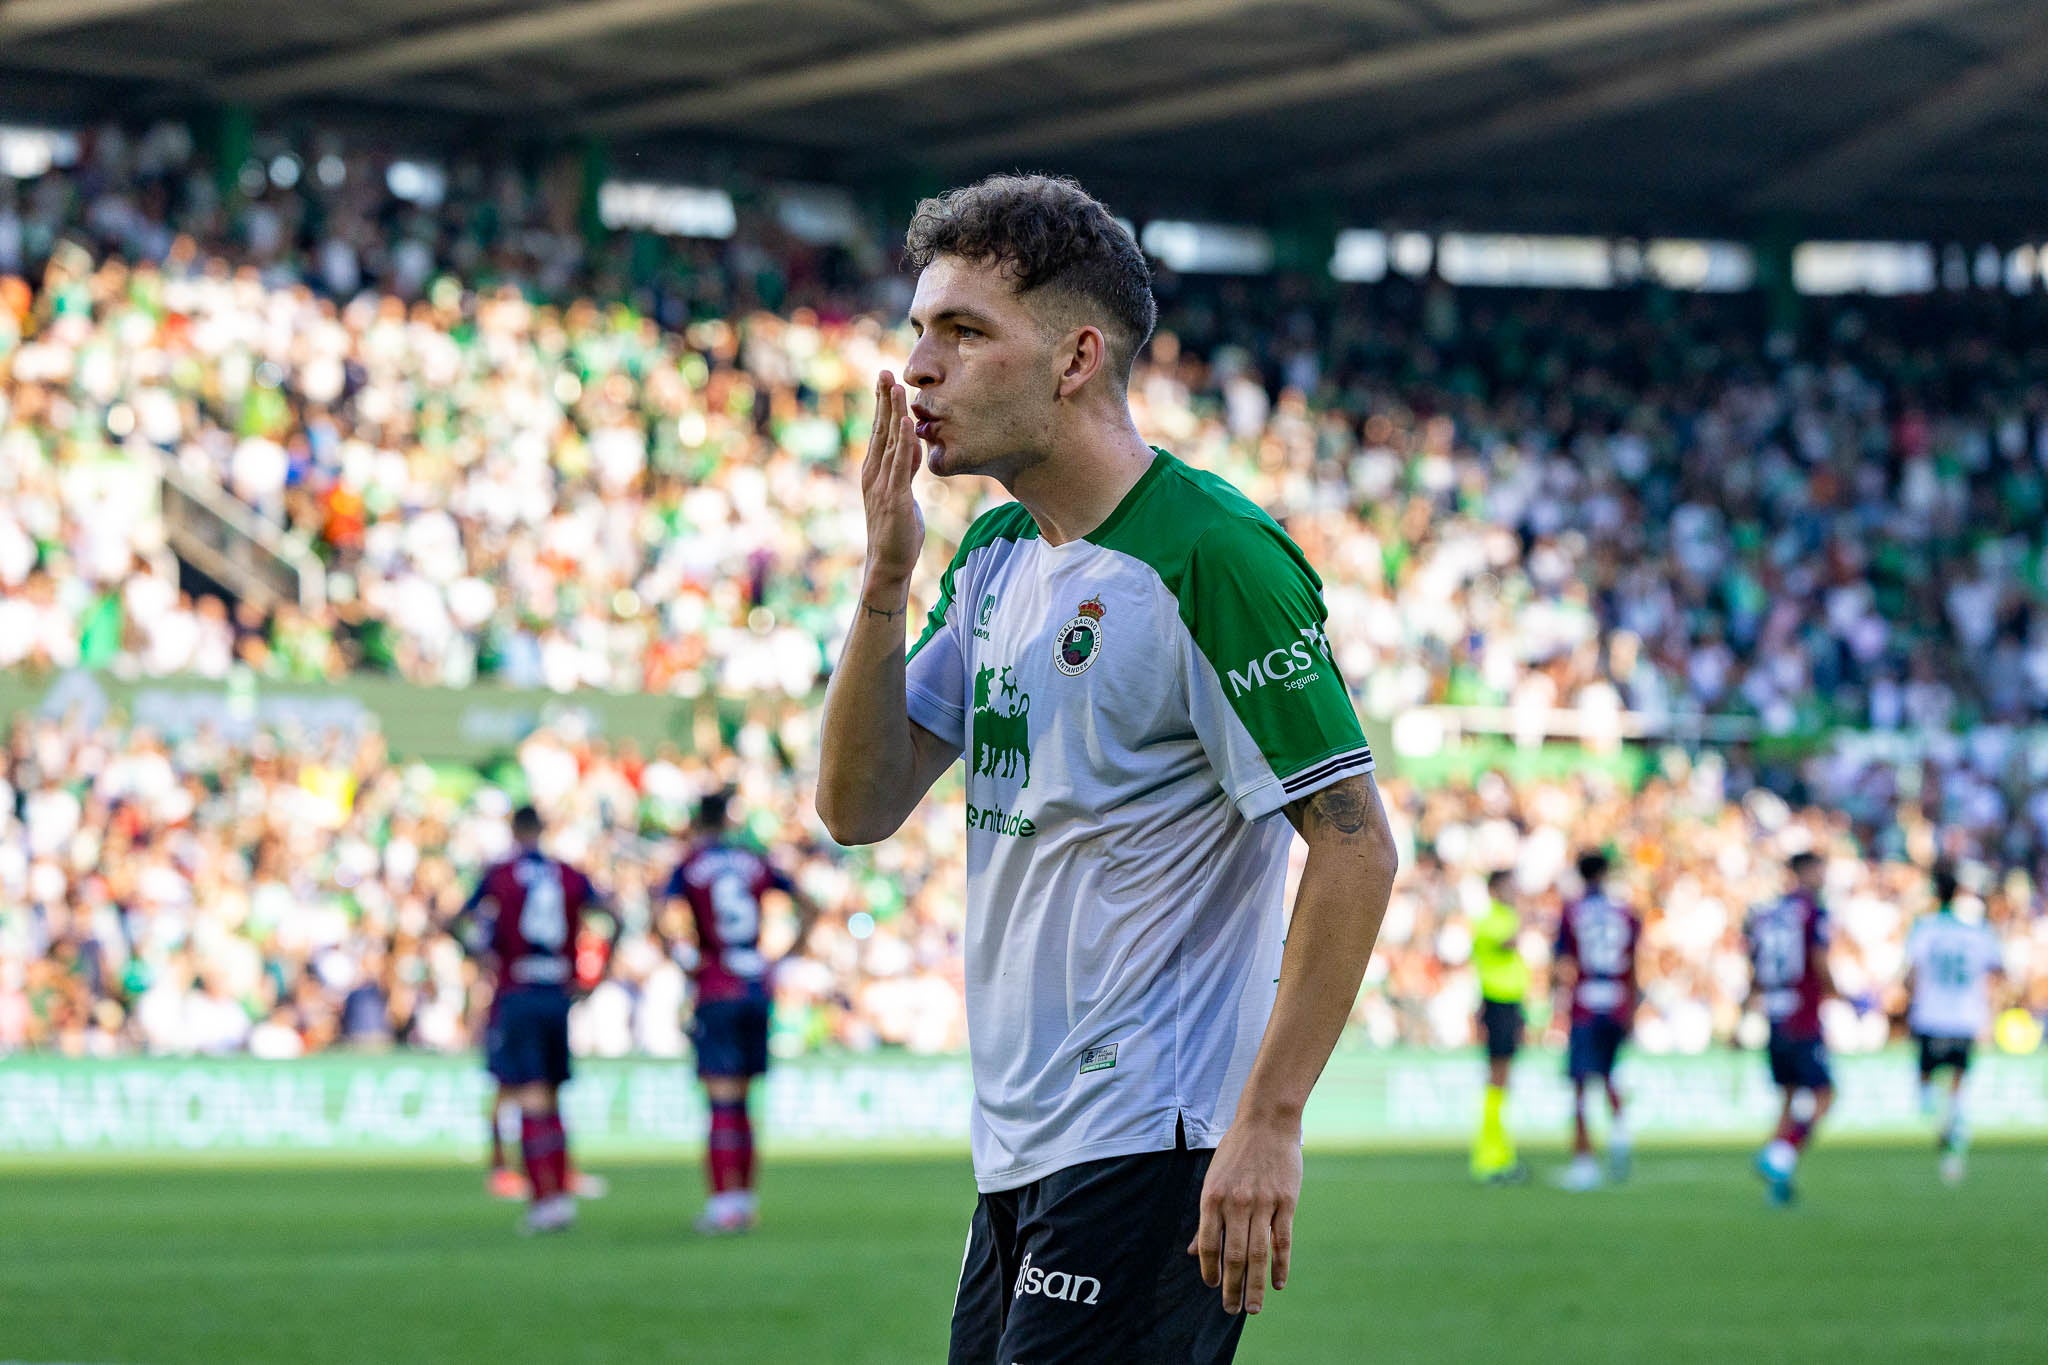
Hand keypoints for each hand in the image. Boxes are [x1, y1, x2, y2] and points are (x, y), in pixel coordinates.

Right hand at [861, 370, 924, 602]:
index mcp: (875, 471)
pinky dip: (903, 442)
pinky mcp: (894, 498)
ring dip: (892, 413)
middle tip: (885, 371)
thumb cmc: (898, 531)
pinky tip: (906, 422)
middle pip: (880, 430)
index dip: (881, 405)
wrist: (888, 564)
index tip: (885, 380)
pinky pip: (900, 465)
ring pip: (888, 441)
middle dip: (883, 399)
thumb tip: (914, 446)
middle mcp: (874, 473)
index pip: (879, 431)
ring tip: (896, 387)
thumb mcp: (903, 492)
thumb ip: (906, 469)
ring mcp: (882, 485)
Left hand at [1188, 1112, 1301, 1315]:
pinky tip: (1278, 1283)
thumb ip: (1206, 1218)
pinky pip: (1282, 1241)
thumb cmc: (1235, 1152)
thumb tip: (1194, 1252)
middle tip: (1232, 1309)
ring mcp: (1263, 1203)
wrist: (1266, 1122)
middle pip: (1233, 1256)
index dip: (1209, 1270)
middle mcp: (1236, 1203)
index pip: (1208, 1245)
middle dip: (1231, 1287)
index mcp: (1212, 1197)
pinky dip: (1281, 1265)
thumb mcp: (1212, 1180)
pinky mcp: (1286, 1202)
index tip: (1211, 1287)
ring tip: (1253, 1308)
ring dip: (1256, 1285)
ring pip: (1258, 1254)